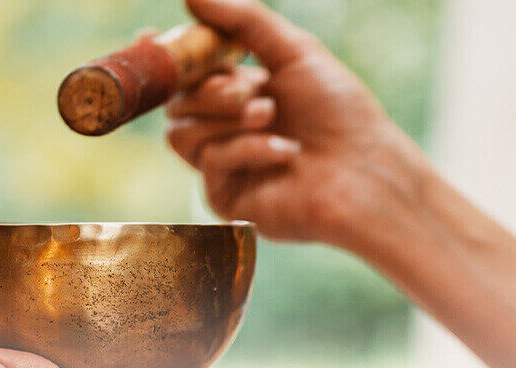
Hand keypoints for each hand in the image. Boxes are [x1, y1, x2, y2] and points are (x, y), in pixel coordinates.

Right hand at [168, 0, 441, 247]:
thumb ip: (244, 21)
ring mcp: (225, 165)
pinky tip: (285, 152)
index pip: (187, 73)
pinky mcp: (227, 198)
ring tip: (270, 116)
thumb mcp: (295, 52)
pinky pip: (209, 163)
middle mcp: (227, 128)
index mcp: (241, 91)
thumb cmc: (341, 112)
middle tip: (251, 89)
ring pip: (181, 133)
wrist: (367, 171)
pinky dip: (247, 149)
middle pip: (176, 101)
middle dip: (210, 89)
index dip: (167, 56)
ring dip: (226, 118)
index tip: (148, 35)